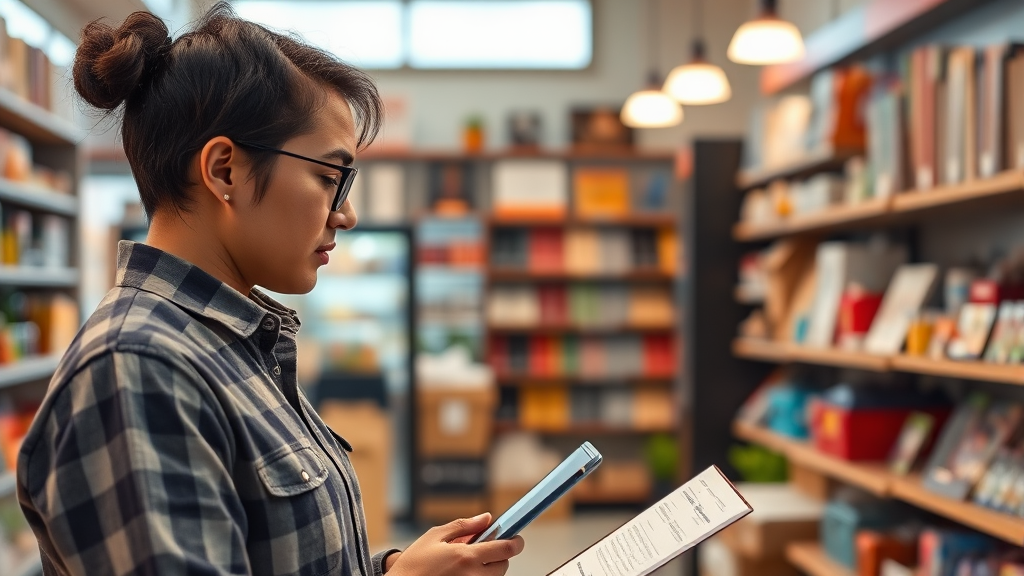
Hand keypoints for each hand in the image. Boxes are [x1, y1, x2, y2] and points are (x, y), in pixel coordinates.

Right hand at [387, 513, 525, 575]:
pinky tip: (463, 573)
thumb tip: (486, 518)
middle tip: (484, 550)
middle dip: (499, 556)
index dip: (516, 542)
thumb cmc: (413, 565)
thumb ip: (463, 526)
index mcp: (466, 556)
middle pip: (503, 566)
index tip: (516, 539)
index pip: (505, 549)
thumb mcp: (434, 537)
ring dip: (490, 569)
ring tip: (468, 564)